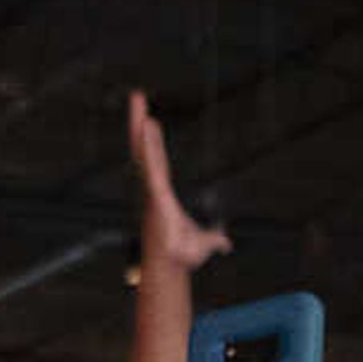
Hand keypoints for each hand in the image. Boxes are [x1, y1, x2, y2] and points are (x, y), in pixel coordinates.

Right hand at [126, 90, 231, 272]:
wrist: (173, 265)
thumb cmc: (183, 255)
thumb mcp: (204, 245)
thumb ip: (213, 241)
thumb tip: (225, 245)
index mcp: (163, 193)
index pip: (157, 162)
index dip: (153, 143)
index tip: (150, 122)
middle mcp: (154, 184)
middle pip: (145, 147)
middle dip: (139, 121)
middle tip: (137, 96)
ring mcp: (152, 186)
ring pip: (143, 148)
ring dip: (139, 122)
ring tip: (137, 97)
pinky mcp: (155, 191)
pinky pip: (151, 162)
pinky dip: (148, 144)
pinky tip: (148, 124)